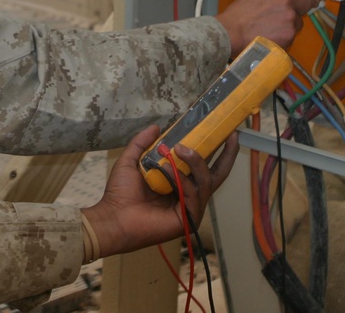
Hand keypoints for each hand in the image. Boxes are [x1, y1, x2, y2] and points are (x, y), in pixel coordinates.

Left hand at [81, 125, 238, 255]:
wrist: (113, 216)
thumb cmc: (120, 192)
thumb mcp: (131, 161)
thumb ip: (142, 143)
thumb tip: (156, 127)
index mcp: (179, 181)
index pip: (201, 165)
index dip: (213, 149)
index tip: (222, 131)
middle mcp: (188, 193)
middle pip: (216, 175)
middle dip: (227, 155)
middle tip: (230, 137)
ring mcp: (190, 207)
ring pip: (206, 182)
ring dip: (196, 162)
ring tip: (181, 149)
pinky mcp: (188, 218)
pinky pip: (193, 196)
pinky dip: (182, 181)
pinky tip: (168, 170)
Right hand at [215, 0, 318, 55]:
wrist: (230, 32)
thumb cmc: (237, 16)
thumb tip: (283, 0)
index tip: (307, 1)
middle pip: (305, 4)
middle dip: (300, 10)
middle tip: (293, 16)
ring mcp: (290, 16)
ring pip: (298, 22)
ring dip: (289, 26)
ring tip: (271, 30)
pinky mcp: (290, 32)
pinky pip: (292, 35)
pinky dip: (284, 38)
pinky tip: (271, 37)